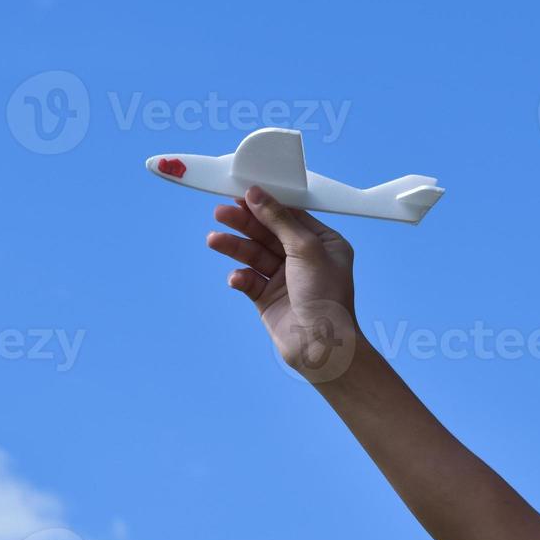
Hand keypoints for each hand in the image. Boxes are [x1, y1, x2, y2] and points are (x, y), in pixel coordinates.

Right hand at [206, 186, 362, 381]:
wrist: (320, 346)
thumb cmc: (325, 297)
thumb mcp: (305, 249)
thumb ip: (279, 220)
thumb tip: (257, 194)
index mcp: (324, 244)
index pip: (291, 216)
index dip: (266, 205)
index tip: (242, 193)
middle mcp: (306, 259)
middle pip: (268, 233)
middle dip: (245, 223)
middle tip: (221, 212)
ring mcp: (286, 279)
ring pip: (255, 255)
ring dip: (235, 247)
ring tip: (214, 240)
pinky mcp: (269, 298)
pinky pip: (249, 280)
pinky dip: (241, 277)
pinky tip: (238, 278)